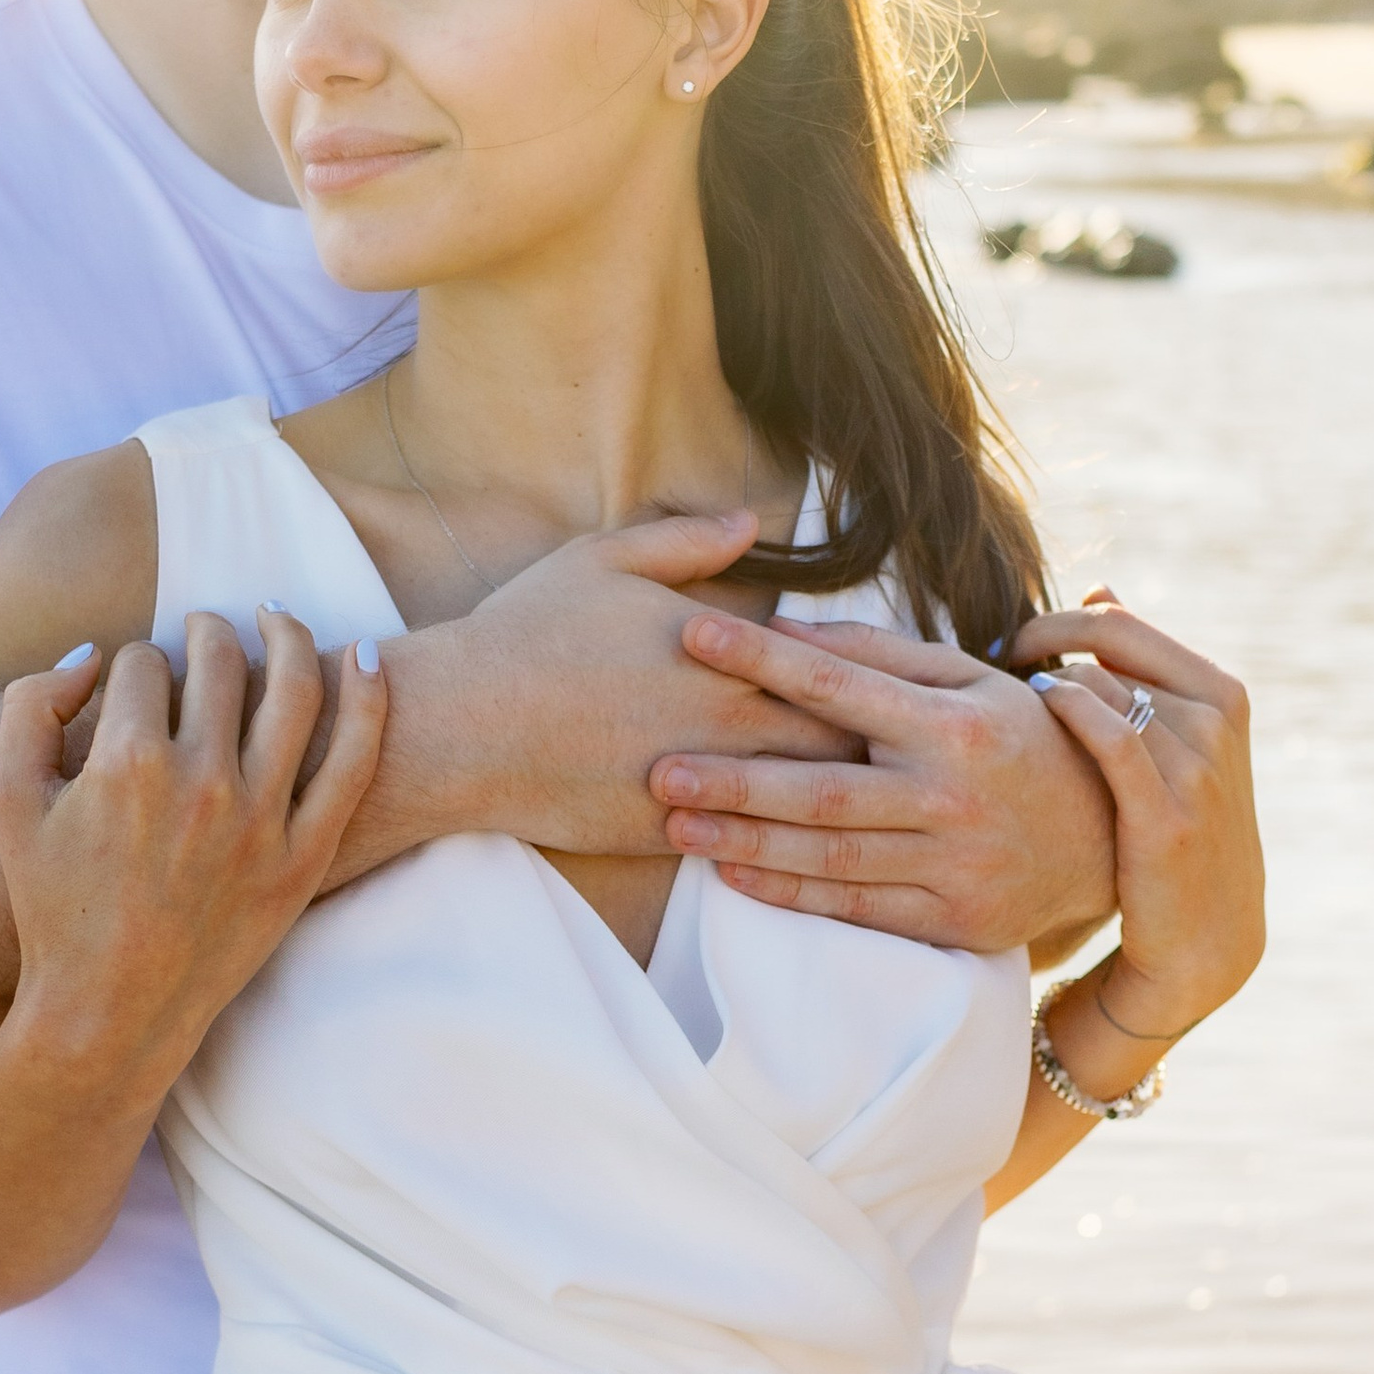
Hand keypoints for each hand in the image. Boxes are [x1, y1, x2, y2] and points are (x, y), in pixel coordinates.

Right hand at [0, 611, 385, 1087]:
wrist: (108, 1013)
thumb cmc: (53, 907)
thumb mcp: (8, 801)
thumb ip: (30, 707)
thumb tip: (93, 653)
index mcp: (126, 763)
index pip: (143, 663)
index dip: (133, 663)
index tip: (132, 685)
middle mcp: (202, 784)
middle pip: (218, 661)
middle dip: (205, 633)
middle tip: (202, 633)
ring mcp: (261, 822)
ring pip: (294, 689)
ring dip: (285, 635)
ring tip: (272, 620)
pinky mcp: (304, 858)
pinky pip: (354, 762)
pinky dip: (369, 699)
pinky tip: (366, 654)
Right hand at [351, 509, 859, 878]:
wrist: (462, 726)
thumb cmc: (528, 634)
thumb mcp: (603, 560)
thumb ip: (687, 542)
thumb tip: (751, 521)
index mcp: (727, 653)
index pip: (836, 673)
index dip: (875, 684)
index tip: (898, 691)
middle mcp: (728, 721)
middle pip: (840, 743)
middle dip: (878, 751)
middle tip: (911, 757)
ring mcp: (703, 785)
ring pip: (806, 803)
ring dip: (844, 805)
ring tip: (879, 809)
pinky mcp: (671, 837)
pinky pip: (751, 849)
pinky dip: (784, 849)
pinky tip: (808, 852)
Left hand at [647, 609, 1119, 954]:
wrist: (1111, 838)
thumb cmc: (1024, 738)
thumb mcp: (972, 680)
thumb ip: (882, 655)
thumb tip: (785, 628)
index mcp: (956, 725)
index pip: (841, 685)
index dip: (763, 660)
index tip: (693, 636)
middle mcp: (953, 797)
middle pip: (824, 791)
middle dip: (735, 782)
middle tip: (658, 771)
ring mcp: (954, 866)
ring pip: (831, 857)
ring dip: (746, 843)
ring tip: (675, 826)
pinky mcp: (953, 921)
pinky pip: (857, 910)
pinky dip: (791, 895)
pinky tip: (734, 876)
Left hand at [1009, 595, 1262, 1037]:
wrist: (1206, 938)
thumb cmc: (1173, 832)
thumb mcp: (1177, 743)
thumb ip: (1143, 669)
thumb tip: (1099, 590)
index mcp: (1220, 691)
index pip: (1122, 622)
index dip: (1056, 622)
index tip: (1011, 643)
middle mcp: (1216, 719)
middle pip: (1110, 640)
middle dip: (1041, 638)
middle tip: (990, 659)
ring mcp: (1197, 765)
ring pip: (1101, 684)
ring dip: (1040, 682)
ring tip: (993, 704)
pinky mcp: (1168, 813)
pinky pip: (1110, 735)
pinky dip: (1066, 712)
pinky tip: (1030, 716)